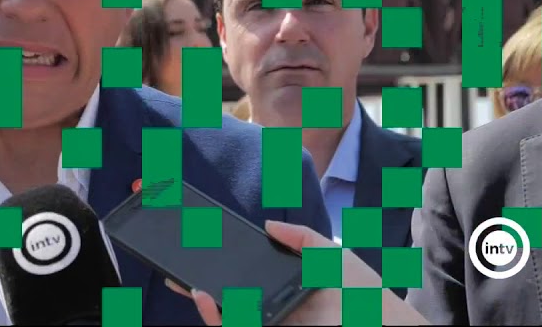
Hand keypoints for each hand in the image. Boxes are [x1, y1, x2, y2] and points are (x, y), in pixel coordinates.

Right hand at [166, 220, 428, 325]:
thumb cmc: (366, 296)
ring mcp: (268, 322)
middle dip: (196, 281)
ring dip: (198, 300)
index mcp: (287, 290)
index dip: (220, 261)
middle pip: (227, 297)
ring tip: (188, 280)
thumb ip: (302, 237)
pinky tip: (205, 296)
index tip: (199, 243)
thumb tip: (267, 225)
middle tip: (174, 262)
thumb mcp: (333, 255)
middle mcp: (274, 310)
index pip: (245, 275)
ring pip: (224, 316)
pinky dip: (212, 316)